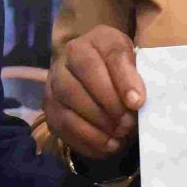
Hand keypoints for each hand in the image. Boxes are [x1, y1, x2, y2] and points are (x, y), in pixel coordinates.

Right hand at [49, 25, 142, 166]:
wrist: (94, 70)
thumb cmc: (120, 69)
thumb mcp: (135, 63)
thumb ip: (137, 77)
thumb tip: (137, 102)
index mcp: (98, 40)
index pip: (111, 55)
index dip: (124, 80)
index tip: (138, 103)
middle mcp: (69, 57)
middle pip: (85, 78)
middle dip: (109, 105)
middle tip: (128, 124)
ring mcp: (54, 81)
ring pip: (68, 102)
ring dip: (96, 124)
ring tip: (118, 136)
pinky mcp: (49, 106)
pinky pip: (62, 125)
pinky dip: (86, 139)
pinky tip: (106, 146)